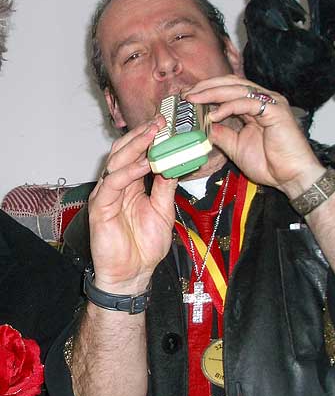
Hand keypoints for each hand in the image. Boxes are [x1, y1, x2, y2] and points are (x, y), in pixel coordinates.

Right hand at [88, 119, 176, 294]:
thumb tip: (174, 162)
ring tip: (154, 134)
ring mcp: (106, 195)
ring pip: (117, 162)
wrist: (133, 274)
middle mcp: (116, 185)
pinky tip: (145, 163)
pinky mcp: (100, 207)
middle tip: (160, 122)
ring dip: (136, 146)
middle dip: (142, 135)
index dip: (149, 138)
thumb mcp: (163, 210)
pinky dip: (129, 171)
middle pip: (124, 151)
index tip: (167, 124)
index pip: (137, 154)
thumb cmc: (145, 246)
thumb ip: (165, 186)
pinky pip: (112, 183)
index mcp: (131, 184)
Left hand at [184, 75, 324, 197]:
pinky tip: (214, 114)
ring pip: (237, 89)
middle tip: (186, 94)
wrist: (292, 178)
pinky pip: (247, 103)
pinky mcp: (276, 110)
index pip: (228, 89)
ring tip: (194, 100)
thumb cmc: (270, 165)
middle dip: (206, 87)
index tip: (187, 98)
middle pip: (231, 84)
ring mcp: (271, 103)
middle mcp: (264, 100)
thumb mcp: (236, 147)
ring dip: (213, 93)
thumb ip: (221, 134)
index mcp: (254, 107)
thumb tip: (202, 125)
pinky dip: (229, 107)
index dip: (207, 91)